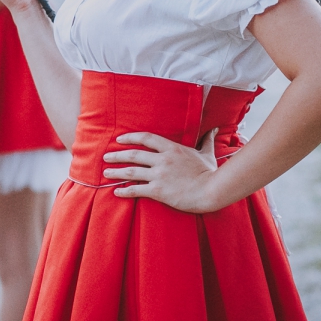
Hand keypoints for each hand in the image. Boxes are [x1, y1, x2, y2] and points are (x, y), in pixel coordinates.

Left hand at [101, 128, 220, 212]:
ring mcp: (159, 175)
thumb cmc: (210, 173)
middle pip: (134, 155)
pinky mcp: (158, 191)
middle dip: (117, 155)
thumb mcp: (207, 154)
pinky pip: (136, 190)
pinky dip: (124, 191)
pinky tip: (116, 192)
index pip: (146, 138)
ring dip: (116, 172)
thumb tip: (215, 128)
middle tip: (106, 157)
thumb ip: (207, 140)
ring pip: (131, 172)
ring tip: (105, 173)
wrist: (212, 191)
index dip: (130, 138)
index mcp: (172, 149)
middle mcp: (162, 160)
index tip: (119, 140)